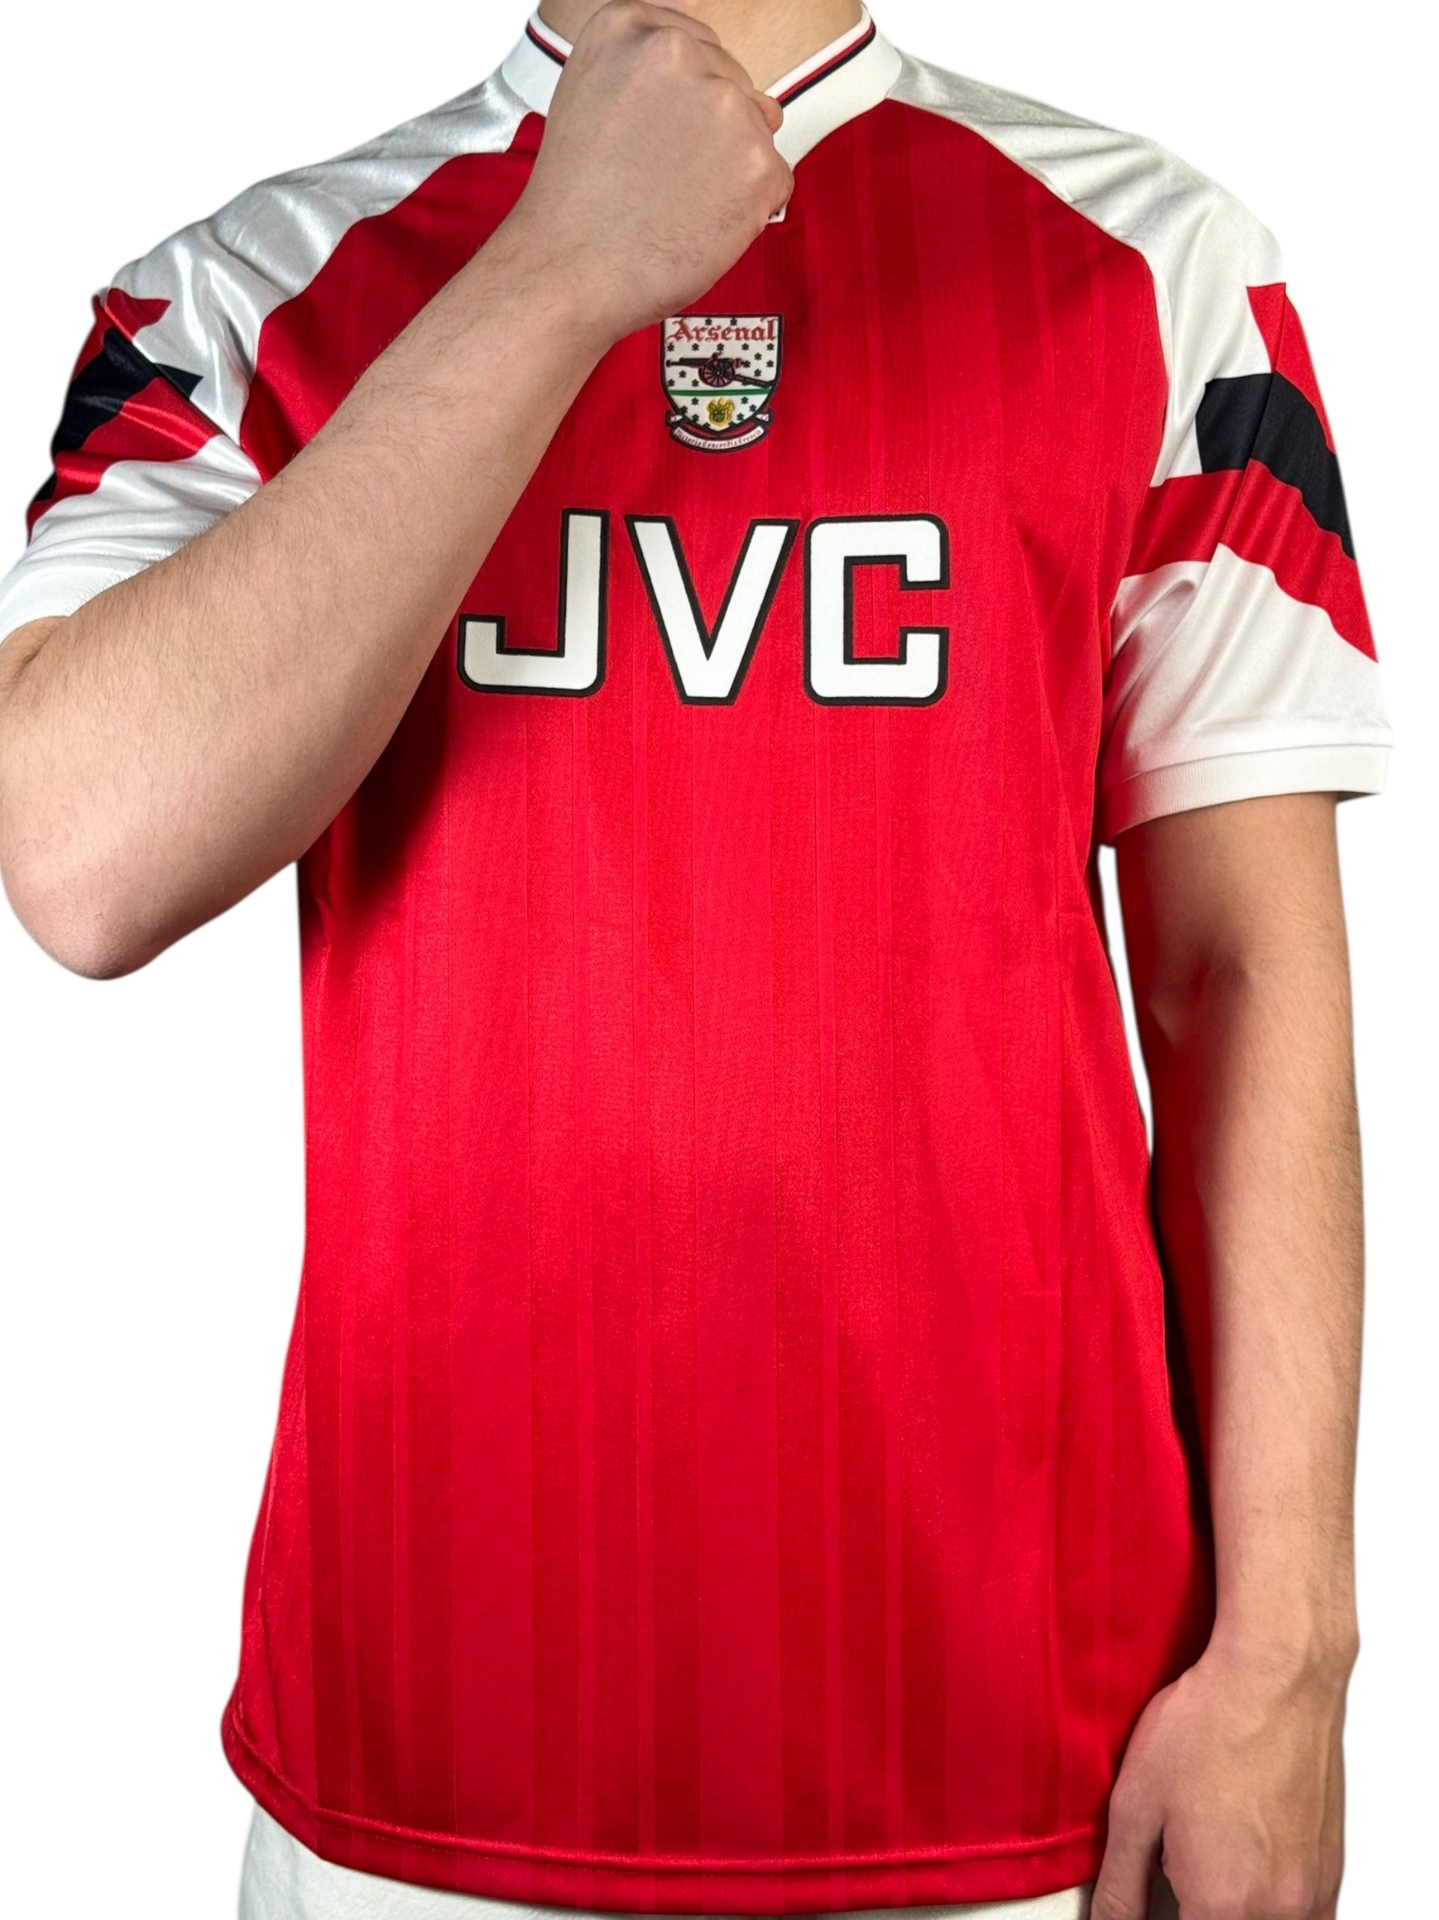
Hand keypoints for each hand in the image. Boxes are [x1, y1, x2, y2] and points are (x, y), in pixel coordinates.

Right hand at [507, 1, 791, 342]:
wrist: (567, 271)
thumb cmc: (575, 205)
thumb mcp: (592, 99)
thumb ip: (660, 80)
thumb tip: (751, 99)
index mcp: (628, 25)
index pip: (697, 47)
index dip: (682, 104)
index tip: (655, 137)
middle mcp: (677, 52)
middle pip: (732, 85)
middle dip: (710, 134)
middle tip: (659, 179)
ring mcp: (723, 105)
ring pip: (757, 132)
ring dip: (729, 171)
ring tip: (674, 204)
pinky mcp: (756, 162)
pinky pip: (776, 180)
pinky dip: (748, 211)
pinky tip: (698, 224)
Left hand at [1093, 1644, 1347, 1918]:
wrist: (1276, 1678)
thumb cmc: (1209, 1725)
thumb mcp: (1135, 1804)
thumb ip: (1120, 1883)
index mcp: (1222, 1905)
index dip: (1156, 1916)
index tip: (1152, 1891)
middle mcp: (1277, 1912)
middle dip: (1193, 1908)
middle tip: (1173, 1865)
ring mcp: (1312, 1896)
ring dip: (1230, 1908)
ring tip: (1207, 1853)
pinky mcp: (1332, 1873)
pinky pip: (1300, 1916)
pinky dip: (1266, 1902)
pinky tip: (1240, 1856)